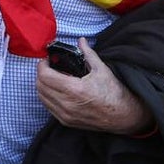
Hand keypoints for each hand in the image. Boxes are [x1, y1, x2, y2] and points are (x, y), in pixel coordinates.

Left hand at [36, 38, 152, 134]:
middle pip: (40, 86)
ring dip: (43, 86)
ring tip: (52, 78)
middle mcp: (67, 104)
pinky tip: (56, 91)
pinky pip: (48, 107)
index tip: (47, 60)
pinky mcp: (67, 122)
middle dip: (41, 74)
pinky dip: (47, 97)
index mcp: (74, 90)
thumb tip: (81, 41)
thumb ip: (88, 53)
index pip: (45, 76)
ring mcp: (66, 115)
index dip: (42, 65)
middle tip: (49, 67)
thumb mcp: (101, 69)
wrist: (124, 115)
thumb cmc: (114, 93)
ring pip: (42, 98)